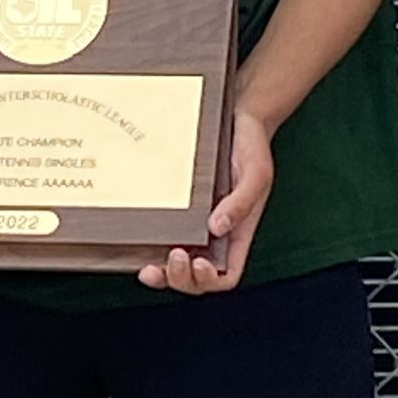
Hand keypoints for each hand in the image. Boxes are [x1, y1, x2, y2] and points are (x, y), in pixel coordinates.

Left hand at [137, 107, 273, 294]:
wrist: (237, 117)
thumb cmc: (252, 146)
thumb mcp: (256, 175)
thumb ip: (241, 203)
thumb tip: (217, 228)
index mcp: (238, 233)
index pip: (226, 275)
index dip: (210, 281)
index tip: (199, 265)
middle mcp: (215, 234)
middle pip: (197, 278)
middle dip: (182, 279)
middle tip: (172, 258)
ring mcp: (195, 223)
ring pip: (177, 263)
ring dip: (163, 273)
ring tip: (150, 266)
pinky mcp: (179, 206)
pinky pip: (163, 235)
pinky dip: (151, 247)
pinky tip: (141, 242)